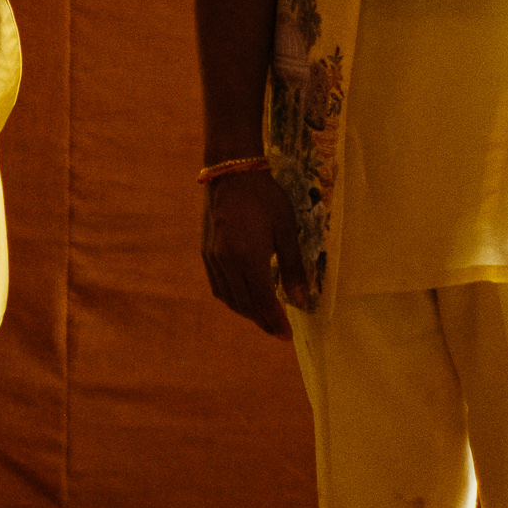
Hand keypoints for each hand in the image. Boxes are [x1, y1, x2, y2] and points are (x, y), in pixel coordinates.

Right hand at [200, 167, 311, 336]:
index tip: (286, 335)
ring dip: (247, 312)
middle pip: (244, 304)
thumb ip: (292, 267)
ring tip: (263, 318)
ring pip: (229, 298)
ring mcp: (213, 258)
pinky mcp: (206, 252)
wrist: (231, 172)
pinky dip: (232, 299)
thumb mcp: (285, 230)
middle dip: (262, 321)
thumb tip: (301, 299)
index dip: (274, 320)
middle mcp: (226, 263)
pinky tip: (243, 297)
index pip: (263, 301)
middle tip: (277, 331)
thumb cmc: (264, 197)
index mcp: (248, 258)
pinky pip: (218, 286)